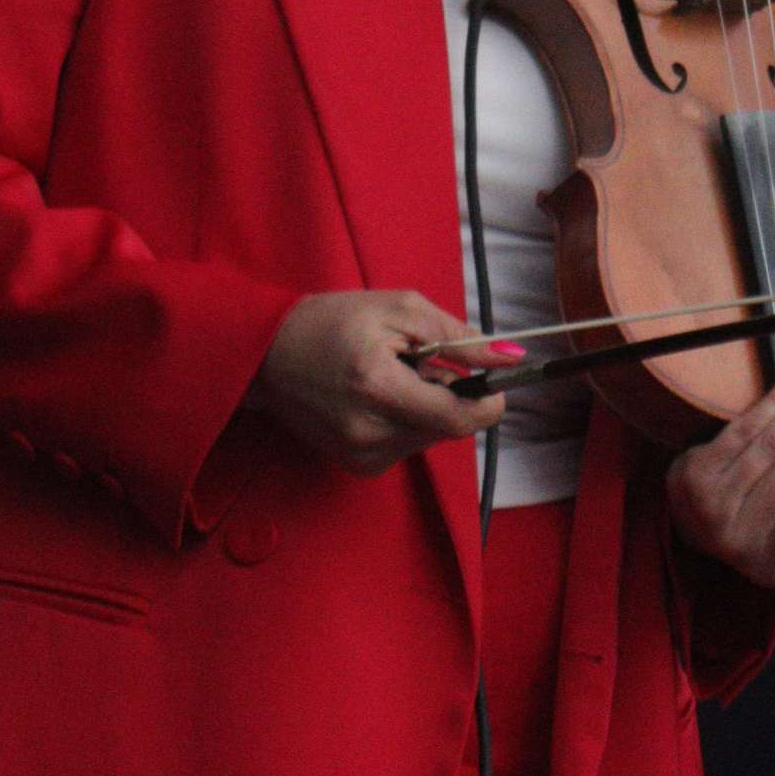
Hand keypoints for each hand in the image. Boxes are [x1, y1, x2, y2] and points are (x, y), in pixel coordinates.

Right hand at [248, 289, 508, 476]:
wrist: (265, 355)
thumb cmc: (330, 322)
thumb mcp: (398, 309)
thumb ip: (457, 336)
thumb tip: (509, 357)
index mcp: (378, 389)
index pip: (457, 418)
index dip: (488, 401)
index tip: (498, 380)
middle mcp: (370, 434)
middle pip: (448, 426)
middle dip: (450, 392)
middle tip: (421, 359)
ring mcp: (362, 457)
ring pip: (431, 435)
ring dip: (428, 405)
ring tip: (392, 374)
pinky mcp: (358, 466)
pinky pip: (408, 443)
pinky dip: (408, 419)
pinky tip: (379, 396)